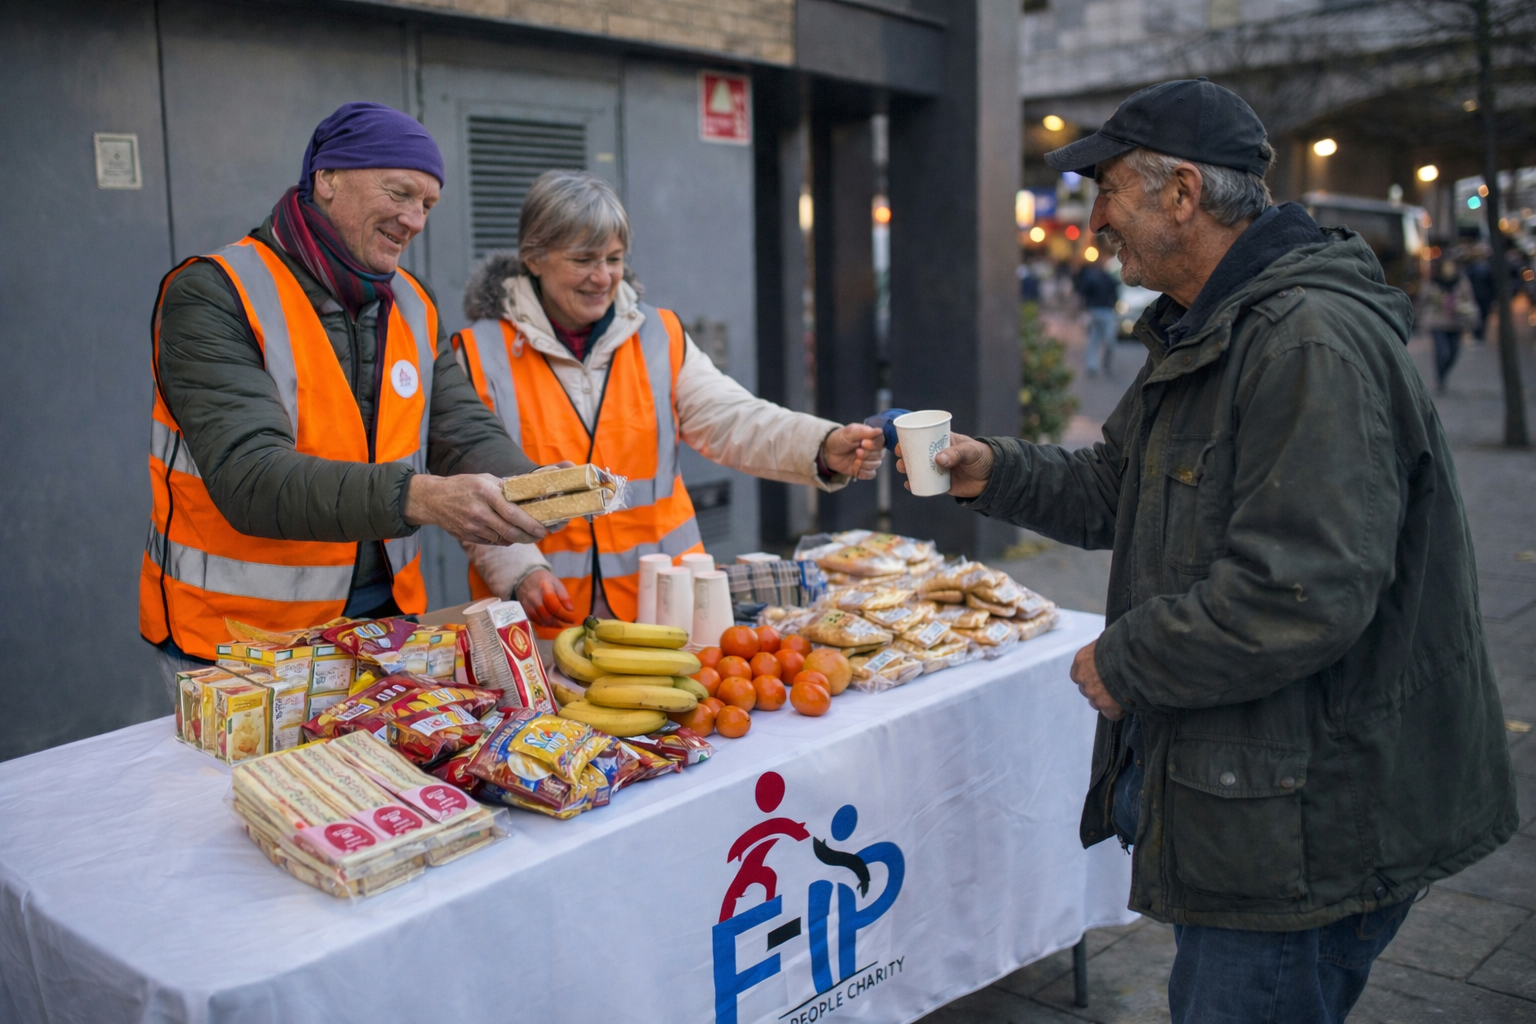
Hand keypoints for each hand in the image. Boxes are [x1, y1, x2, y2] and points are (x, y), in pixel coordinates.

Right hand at [403, 473, 547, 545]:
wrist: (432, 499)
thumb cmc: (462, 486)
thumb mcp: (483, 479)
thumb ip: (504, 487)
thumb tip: (527, 493)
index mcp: (485, 492)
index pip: (512, 512)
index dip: (530, 523)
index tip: (542, 528)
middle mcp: (478, 511)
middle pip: (509, 531)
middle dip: (528, 536)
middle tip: (539, 536)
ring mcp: (472, 526)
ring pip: (502, 539)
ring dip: (517, 539)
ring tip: (526, 534)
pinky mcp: (467, 536)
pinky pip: (491, 542)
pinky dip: (503, 540)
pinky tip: (508, 535)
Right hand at [515, 568, 579, 628]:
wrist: (525, 577)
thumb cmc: (544, 580)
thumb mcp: (557, 583)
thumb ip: (564, 596)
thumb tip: (571, 610)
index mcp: (544, 587)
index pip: (554, 605)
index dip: (563, 615)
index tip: (572, 620)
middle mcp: (533, 596)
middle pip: (546, 615)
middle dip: (557, 622)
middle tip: (564, 623)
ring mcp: (526, 603)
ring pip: (539, 620)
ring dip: (550, 624)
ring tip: (557, 623)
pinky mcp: (523, 609)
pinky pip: (534, 620)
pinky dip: (542, 623)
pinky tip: (548, 622)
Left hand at [821, 424, 884, 479]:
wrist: (828, 452)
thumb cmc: (839, 439)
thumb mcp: (849, 432)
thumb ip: (863, 432)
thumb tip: (879, 431)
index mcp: (872, 437)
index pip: (881, 441)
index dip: (873, 444)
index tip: (863, 443)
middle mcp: (873, 448)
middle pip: (879, 455)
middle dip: (867, 455)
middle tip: (856, 452)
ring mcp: (870, 460)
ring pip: (876, 464)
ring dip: (864, 463)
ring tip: (854, 459)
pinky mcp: (865, 470)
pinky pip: (871, 474)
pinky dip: (863, 472)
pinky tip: (856, 468)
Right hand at [894, 432, 993, 497]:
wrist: (994, 478)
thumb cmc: (983, 457)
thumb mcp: (971, 451)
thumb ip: (956, 454)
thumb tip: (938, 459)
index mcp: (943, 441)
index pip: (923, 437)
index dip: (910, 439)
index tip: (901, 443)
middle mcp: (938, 454)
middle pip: (916, 454)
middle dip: (905, 456)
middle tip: (900, 460)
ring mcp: (939, 469)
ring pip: (918, 468)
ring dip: (908, 469)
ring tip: (904, 471)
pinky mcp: (942, 483)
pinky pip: (926, 484)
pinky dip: (916, 485)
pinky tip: (909, 485)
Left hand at [1070, 640, 1124, 720]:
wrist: (1135, 657)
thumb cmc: (1123, 644)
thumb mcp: (1106, 642)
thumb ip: (1101, 653)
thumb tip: (1107, 652)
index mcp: (1081, 661)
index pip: (1078, 674)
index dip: (1090, 676)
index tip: (1100, 676)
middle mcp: (1084, 679)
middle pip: (1087, 690)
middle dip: (1098, 689)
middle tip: (1114, 685)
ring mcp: (1094, 694)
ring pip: (1097, 703)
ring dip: (1107, 700)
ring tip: (1123, 693)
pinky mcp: (1108, 707)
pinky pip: (1111, 714)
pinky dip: (1119, 711)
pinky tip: (1128, 703)